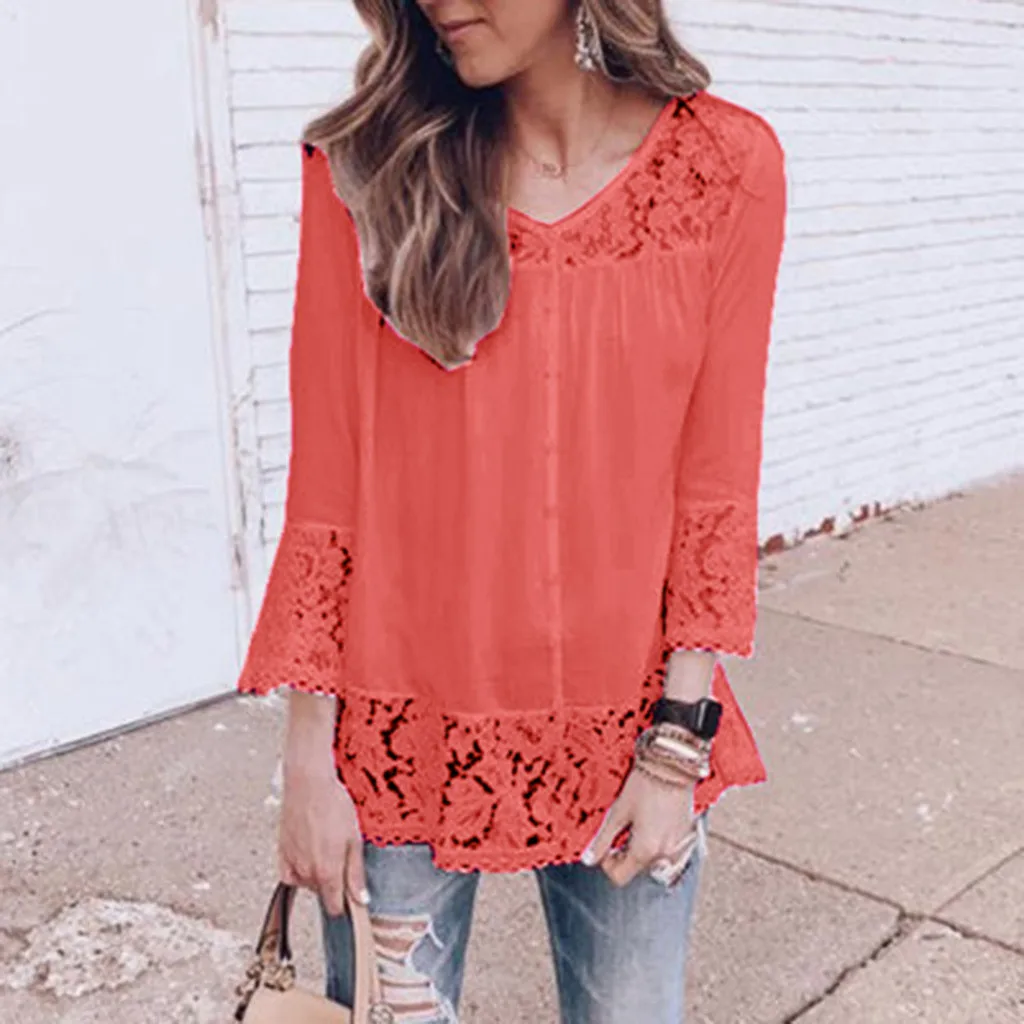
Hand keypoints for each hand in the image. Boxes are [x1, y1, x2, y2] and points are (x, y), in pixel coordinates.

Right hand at [278, 691, 367, 915]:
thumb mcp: (354, 839)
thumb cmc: (334, 807)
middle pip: (322, 893)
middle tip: (342, 854)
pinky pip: (290, 873)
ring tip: (326, 845)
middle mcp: (306, 874)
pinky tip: (308, 852)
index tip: (353, 898)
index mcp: (327, 873)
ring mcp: (292, 864)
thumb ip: (356, 873)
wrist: (308, 784)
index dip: (346, 903)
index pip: (335, 907)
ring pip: (307, 882)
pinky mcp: (281, 853)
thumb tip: (361, 900)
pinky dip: (299, 869)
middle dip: (334, 882)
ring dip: (317, 873)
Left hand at [581, 766, 694, 886]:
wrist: (672, 765)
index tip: (608, 845)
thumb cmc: (644, 785)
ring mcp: (679, 849)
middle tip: (623, 831)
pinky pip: (669, 855)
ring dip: (642, 852)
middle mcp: (665, 856)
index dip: (608, 863)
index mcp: (645, 851)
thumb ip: (602, 840)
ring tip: (639, 827)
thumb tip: (589, 860)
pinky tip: (654, 825)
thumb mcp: (617, 812)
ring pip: (653, 864)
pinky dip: (658, 846)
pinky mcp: (687, 839)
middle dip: (625, 856)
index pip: (619, 877)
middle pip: (637, 870)